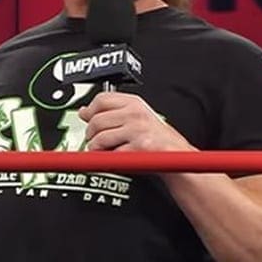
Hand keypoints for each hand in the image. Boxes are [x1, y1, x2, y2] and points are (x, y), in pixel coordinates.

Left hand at [78, 92, 194, 151]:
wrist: (178, 156)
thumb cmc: (155, 137)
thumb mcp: (135, 117)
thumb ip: (110, 112)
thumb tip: (84, 112)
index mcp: (134, 103)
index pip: (101, 100)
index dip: (90, 111)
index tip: (87, 119)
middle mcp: (136, 114)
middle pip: (97, 121)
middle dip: (90, 134)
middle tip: (94, 141)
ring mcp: (138, 130)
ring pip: (100, 139)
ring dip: (97, 149)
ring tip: (104, 152)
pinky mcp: (140, 148)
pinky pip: (112, 155)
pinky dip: (110, 161)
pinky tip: (117, 159)